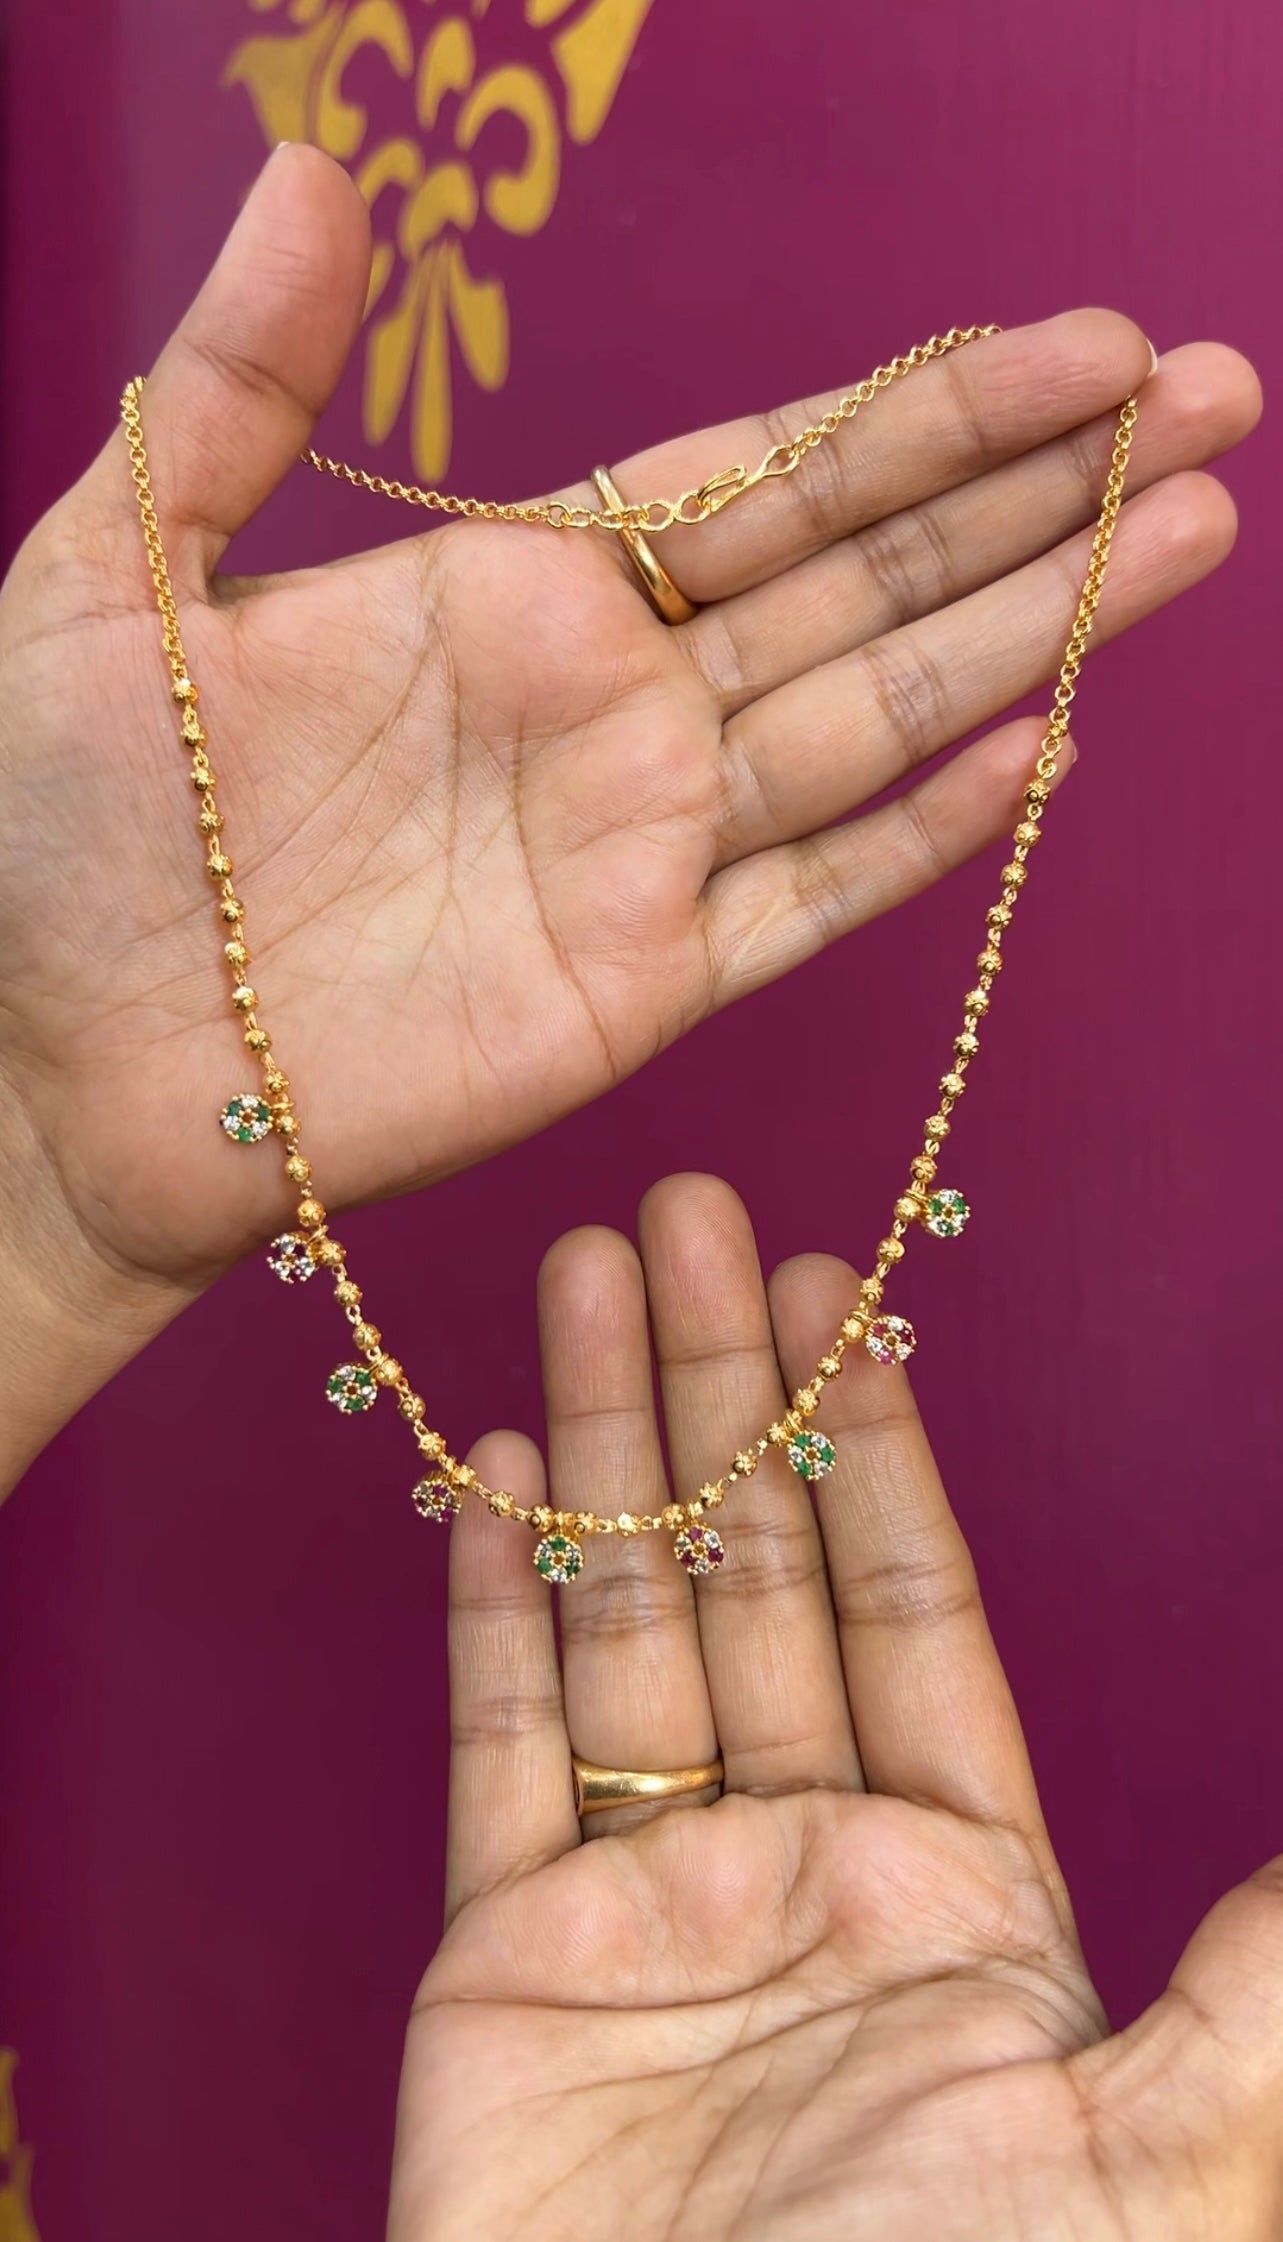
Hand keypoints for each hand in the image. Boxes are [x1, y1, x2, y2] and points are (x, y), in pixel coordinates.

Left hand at [0, 145, 1260, 1319]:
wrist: (44, 1066)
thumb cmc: (58, 827)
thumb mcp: (116, 569)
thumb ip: (239, 390)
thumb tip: (325, 173)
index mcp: (508, 587)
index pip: (755, 476)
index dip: (914, 408)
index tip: (1068, 339)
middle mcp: (607, 705)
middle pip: (862, 576)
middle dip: (1035, 487)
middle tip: (1206, 394)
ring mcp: (637, 849)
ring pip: (875, 716)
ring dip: (1036, 627)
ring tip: (1189, 531)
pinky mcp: (638, 989)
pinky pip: (815, 899)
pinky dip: (926, 835)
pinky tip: (1045, 751)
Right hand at [390, 1175, 1282, 2240]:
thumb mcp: (1154, 2168)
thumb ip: (1253, 1995)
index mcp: (964, 1898)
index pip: (917, 1609)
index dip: (882, 1443)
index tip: (845, 1297)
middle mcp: (811, 1874)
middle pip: (763, 1571)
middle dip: (730, 1392)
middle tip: (691, 1216)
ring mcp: (656, 1906)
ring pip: (631, 1616)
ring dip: (611, 1446)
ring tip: (588, 1276)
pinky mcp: (512, 1960)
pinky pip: (502, 1741)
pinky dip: (492, 1600)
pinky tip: (492, 1466)